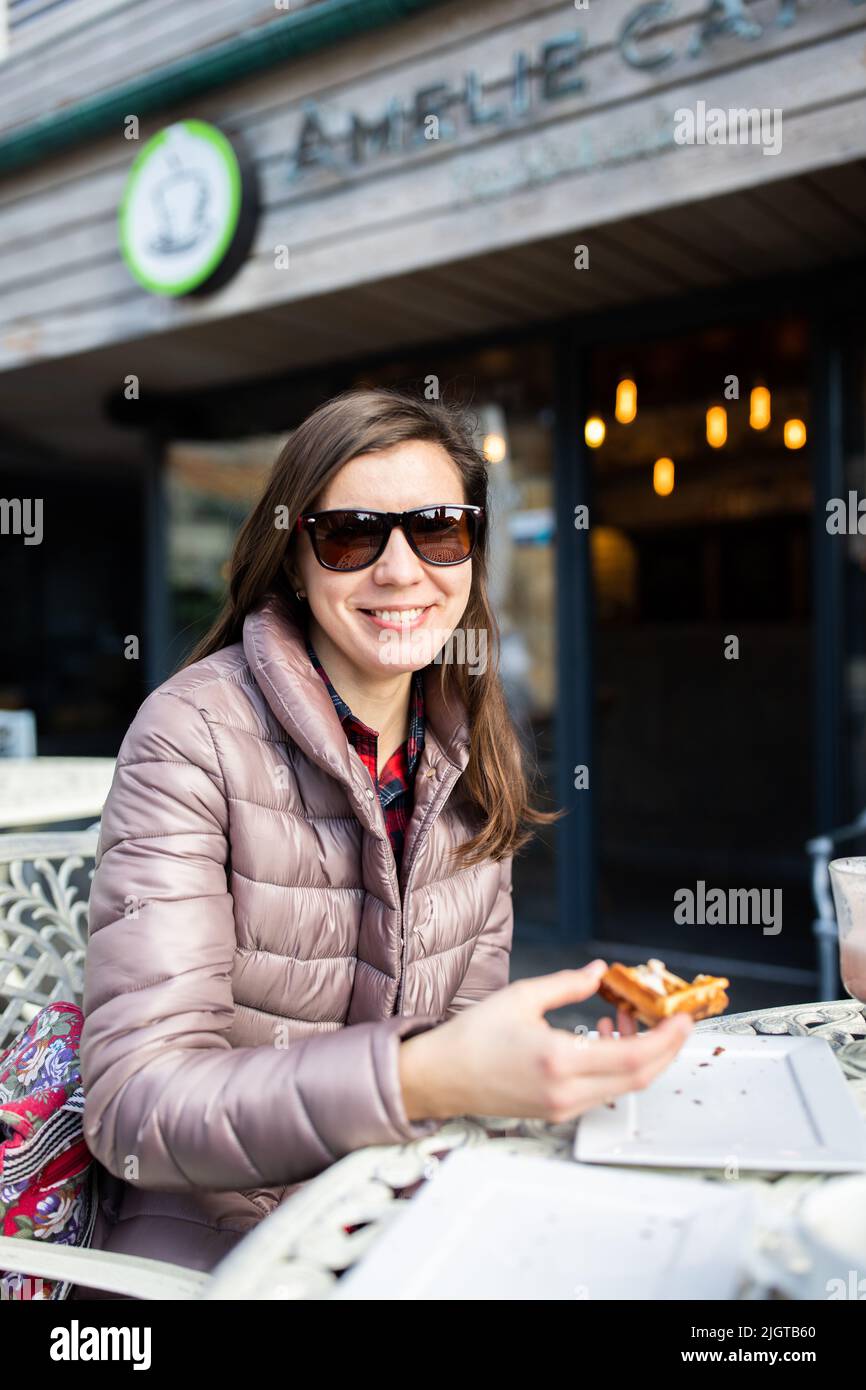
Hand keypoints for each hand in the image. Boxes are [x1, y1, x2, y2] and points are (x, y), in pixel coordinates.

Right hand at [399, 960, 692, 1124]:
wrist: (440, 1077)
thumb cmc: (472, 1037)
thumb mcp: (522, 997)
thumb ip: (568, 985)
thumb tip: (600, 973)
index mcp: (559, 1060)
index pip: (635, 1057)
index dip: (667, 1039)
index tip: (683, 1018)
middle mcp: (566, 1091)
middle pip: (639, 1077)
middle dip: (665, 1048)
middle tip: (673, 1020)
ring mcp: (563, 1107)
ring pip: (623, 1085)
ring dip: (638, 1054)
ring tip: (622, 1018)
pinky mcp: (557, 1112)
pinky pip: (602, 1090)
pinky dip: (615, 1065)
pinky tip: (600, 1037)